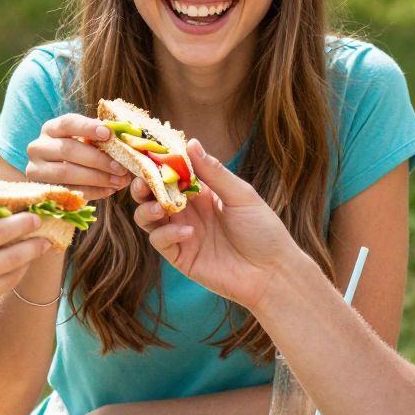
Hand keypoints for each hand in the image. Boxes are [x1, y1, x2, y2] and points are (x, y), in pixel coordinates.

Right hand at [25, 114, 130, 195]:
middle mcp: (38, 147)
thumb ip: (99, 139)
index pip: (68, 123)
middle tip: (121, 167)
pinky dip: (91, 192)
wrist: (56, 178)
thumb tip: (124, 140)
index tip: (109, 134)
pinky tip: (108, 190)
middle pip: (68, 150)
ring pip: (66, 172)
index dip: (88, 127)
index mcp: (51, 129)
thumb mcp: (84, 142)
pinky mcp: (41, 190)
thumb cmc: (77, 155)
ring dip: (96, 178)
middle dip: (98, 159)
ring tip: (118, 181)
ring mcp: (36, 170)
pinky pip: (68, 191)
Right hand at [131, 141, 299, 312]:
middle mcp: (187, 211)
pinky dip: (168, 233)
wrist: (271, 272)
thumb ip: (214, 172)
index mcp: (201, 193)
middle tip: (142, 180)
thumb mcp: (241, 196)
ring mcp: (181, 234)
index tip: (148, 152)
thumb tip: (191, 143)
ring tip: (159, 207)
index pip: (171, 173)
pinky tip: (189, 232)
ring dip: (146, 209)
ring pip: (147, 217)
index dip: (158, 163)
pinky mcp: (180, 257)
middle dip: (143, 185)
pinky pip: (160, 241)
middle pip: (152, 194)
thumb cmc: (263, 230)